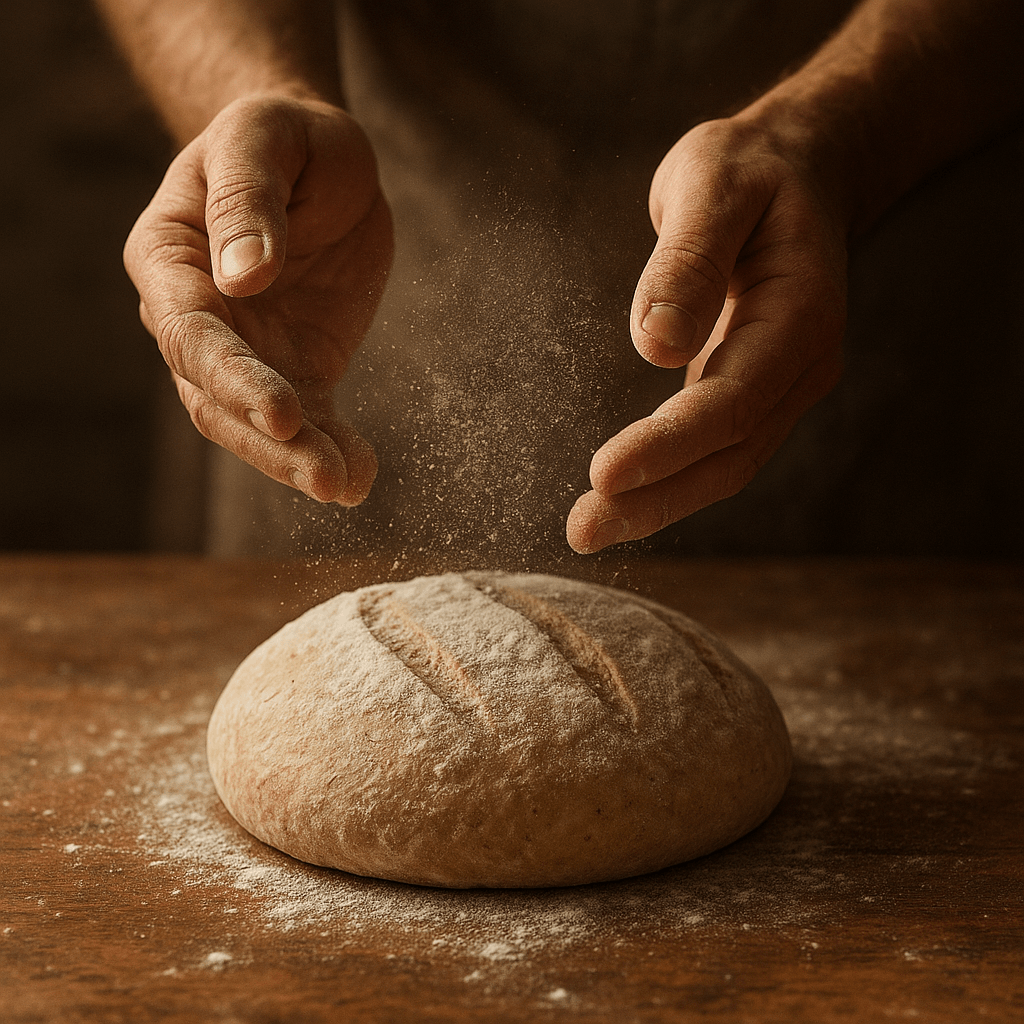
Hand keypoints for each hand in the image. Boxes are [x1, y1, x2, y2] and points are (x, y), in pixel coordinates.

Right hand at [125, 96, 392, 504]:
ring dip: (299, 461)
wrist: (317, 160)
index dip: (234, 380)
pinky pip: (311, 420)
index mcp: (169, 262)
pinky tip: (360, 477)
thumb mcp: (263, 139)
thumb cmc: (280, 136)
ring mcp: (248, 350)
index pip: (192, 336)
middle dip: (270, 443)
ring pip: (258, 425)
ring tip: (345, 486)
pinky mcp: (300, 366)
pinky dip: (333, 449)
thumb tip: (244, 276)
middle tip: (322, 476)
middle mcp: (198, 318)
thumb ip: (246, 202)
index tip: (286, 412)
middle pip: (218, 398)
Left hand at [567, 116, 846, 551]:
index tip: (603, 473)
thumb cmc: (751, 169)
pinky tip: (623, 498)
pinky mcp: (753, 388)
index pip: (732, 400)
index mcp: (800, 314)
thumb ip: (688, 261)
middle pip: (730, 453)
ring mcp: (780, 383)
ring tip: (589, 530)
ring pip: (725, 464)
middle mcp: (800, 364)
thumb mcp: (713, 184)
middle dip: (657, 497)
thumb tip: (654, 343)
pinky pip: (715, 448)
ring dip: (658, 503)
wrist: (798, 169)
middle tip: (583, 531)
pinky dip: (669, 479)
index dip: (669, 443)